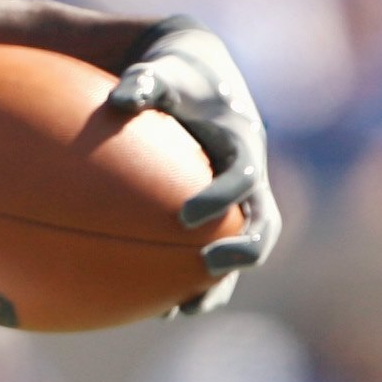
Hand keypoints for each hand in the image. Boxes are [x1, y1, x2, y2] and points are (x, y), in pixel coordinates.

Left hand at [107, 16, 280, 314]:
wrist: (198, 77)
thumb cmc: (173, 76)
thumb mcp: (160, 72)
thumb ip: (143, 84)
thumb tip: (118, 99)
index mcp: (243, 144)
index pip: (245, 177)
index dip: (221, 197)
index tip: (187, 216)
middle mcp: (251, 177)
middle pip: (264, 225)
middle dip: (241, 251)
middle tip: (208, 266)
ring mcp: (241, 201)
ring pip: (242, 252)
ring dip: (219, 283)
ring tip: (182, 310)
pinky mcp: (223, 217)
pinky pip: (213, 256)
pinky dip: (190, 282)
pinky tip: (152, 307)